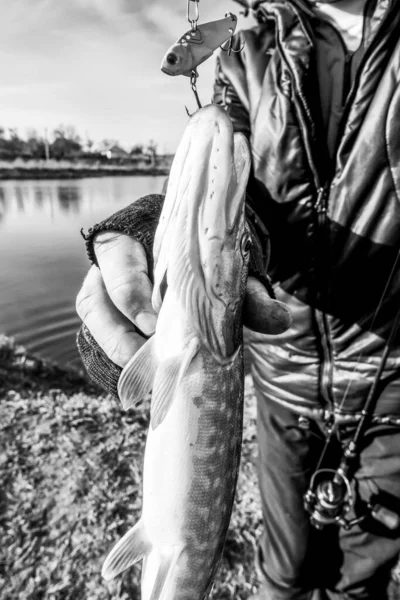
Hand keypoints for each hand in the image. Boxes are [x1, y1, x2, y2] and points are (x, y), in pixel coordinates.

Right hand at [76, 232, 291, 368]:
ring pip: (93, 324)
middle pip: (93, 299)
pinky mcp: (110, 321)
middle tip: (147, 357)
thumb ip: (246, 292)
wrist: (196, 259)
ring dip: (113, 353)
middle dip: (116, 334)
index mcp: (134, 240)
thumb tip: (280, 319)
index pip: (115, 258)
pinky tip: (141, 380)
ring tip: (145, 375)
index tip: (152, 323)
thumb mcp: (226, 270)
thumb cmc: (206, 259)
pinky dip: (115, 363)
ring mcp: (105, 296)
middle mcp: (110, 268)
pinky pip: (99, 344)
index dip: (127, 291)